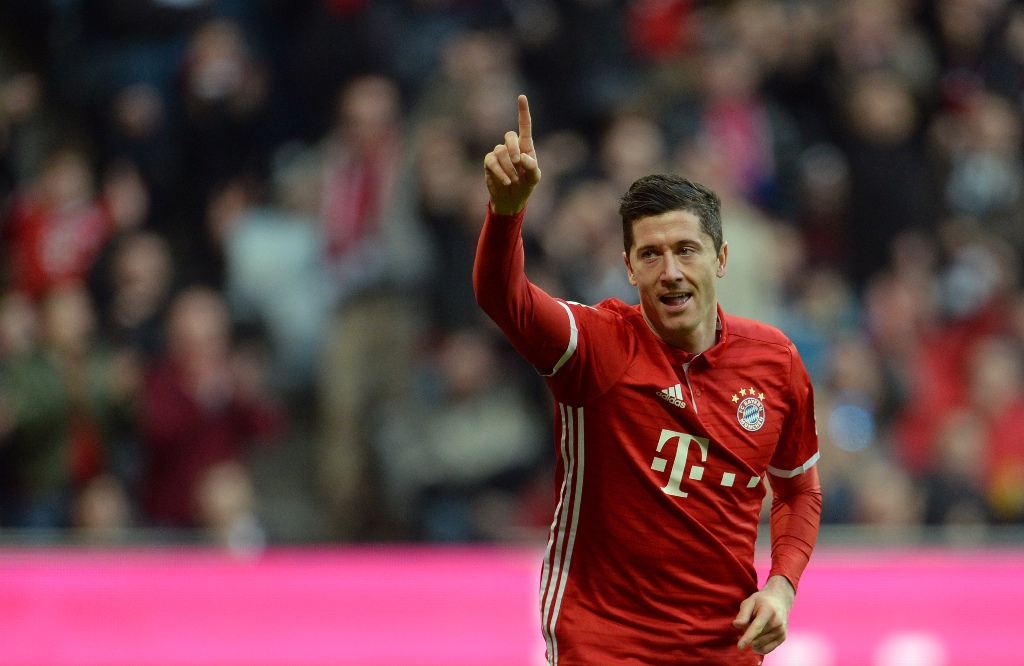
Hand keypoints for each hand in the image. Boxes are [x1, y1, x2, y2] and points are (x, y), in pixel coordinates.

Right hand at [484, 94, 540, 215]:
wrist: (511, 200)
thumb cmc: (525, 186)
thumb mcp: (535, 179)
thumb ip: (533, 167)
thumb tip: (522, 157)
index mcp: (526, 147)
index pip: (524, 126)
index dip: (523, 111)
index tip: (522, 97)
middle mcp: (511, 147)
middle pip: (509, 135)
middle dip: (514, 148)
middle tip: (518, 162)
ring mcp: (499, 154)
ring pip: (500, 151)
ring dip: (508, 166)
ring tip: (513, 180)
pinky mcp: (489, 162)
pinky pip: (492, 161)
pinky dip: (500, 172)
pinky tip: (506, 181)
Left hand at [733, 575, 794, 654]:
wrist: (780, 600)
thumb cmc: (761, 601)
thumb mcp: (749, 602)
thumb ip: (743, 614)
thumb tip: (736, 625)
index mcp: (768, 611)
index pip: (757, 627)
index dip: (747, 637)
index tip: (739, 646)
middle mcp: (777, 622)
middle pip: (755, 637)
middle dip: (747, 632)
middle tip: (751, 620)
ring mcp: (781, 631)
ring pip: (759, 644)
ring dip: (753, 639)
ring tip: (757, 625)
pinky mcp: (782, 638)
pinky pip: (766, 650)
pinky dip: (758, 647)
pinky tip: (757, 638)